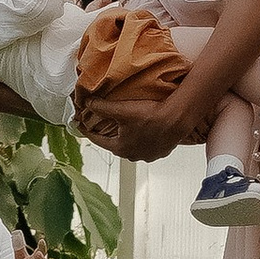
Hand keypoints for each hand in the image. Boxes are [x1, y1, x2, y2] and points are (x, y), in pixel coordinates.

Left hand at [75, 88, 201, 164]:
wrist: (177, 118)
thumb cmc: (151, 116)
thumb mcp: (121, 109)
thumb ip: (100, 106)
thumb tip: (87, 103)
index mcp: (121, 148)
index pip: (97, 140)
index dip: (87, 130)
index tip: (81, 125)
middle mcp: (133, 156)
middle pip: (115, 143)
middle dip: (108, 133)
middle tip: (103, 122)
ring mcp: (148, 155)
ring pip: (131, 144)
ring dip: (127, 135)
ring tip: (125, 124)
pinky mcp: (161, 151)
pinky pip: (146, 144)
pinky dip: (142, 137)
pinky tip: (144, 127)